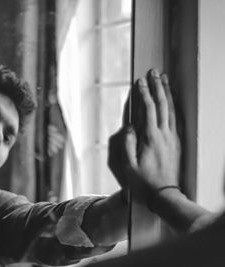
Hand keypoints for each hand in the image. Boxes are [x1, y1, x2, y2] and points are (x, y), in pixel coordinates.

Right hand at [109, 69, 180, 198]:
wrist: (163, 194)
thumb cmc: (143, 180)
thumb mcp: (129, 164)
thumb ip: (128, 143)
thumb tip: (130, 126)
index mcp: (151, 138)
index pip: (147, 109)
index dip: (143, 94)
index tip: (140, 82)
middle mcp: (164, 135)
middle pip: (162, 105)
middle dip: (157, 87)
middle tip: (154, 73)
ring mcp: (172, 138)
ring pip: (171, 110)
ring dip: (167, 93)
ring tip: (164, 79)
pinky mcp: (176, 142)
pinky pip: (175, 119)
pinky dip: (173, 106)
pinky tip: (171, 100)